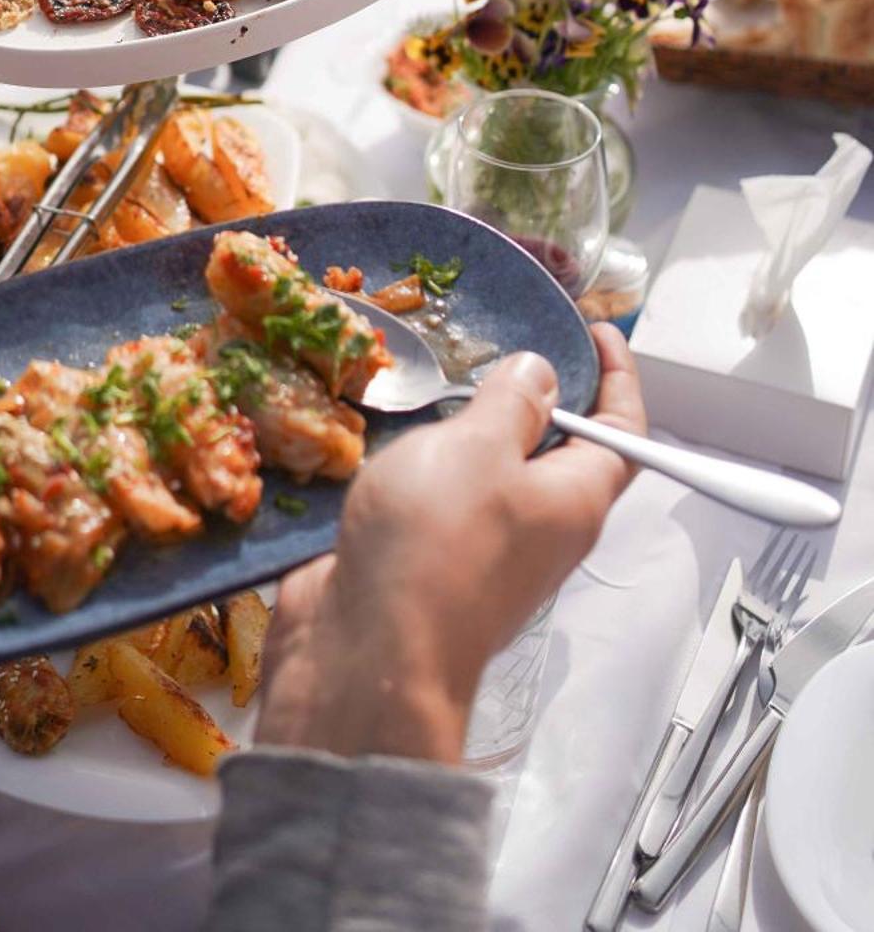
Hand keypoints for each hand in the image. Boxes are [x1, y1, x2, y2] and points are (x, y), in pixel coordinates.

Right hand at [256, 325, 643, 762]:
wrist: (365, 654)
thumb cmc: (436, 544)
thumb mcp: (479, 449)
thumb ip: (511, 403)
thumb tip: (541, 374)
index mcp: (574, 501)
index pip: (622, 434)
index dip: (618, 379)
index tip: (598, 332)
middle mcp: (539, 529)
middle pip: (555, 453)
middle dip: (534, 395)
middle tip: (500, 343)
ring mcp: (482, 551)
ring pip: (489, 474)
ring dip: (467, 427)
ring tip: (436, 376)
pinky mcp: (427, 563)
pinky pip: (438, 499)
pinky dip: (422, 462)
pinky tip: (389, 434)